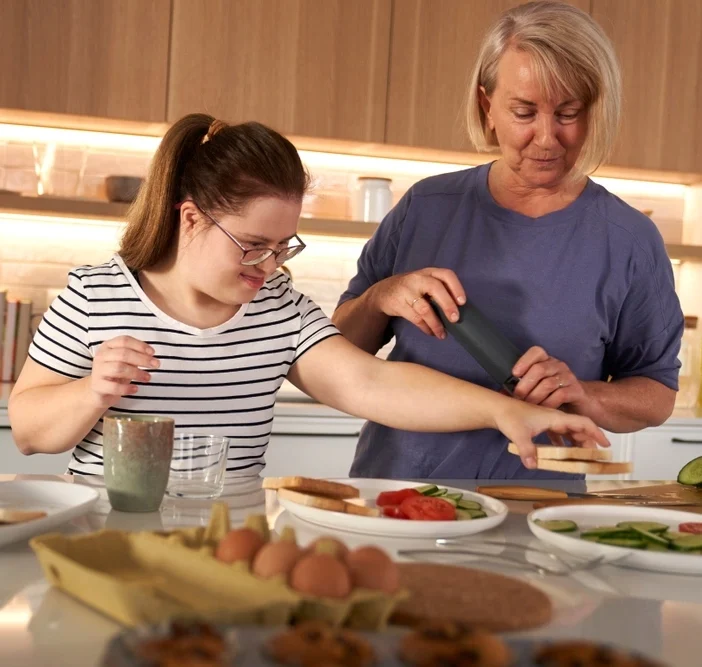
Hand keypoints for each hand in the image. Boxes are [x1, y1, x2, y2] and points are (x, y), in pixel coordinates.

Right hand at [89, 336, 157, 407]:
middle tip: (156, 365)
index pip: (124, 340)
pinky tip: (136, 389)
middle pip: (123, 354)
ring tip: (148, 377)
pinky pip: (114, 387)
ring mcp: (98, 371)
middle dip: (142, 359)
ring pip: (119, 368)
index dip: (140, 345)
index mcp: (108, 346)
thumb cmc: (115, 373)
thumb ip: (135, 356)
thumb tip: (151, 356)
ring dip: (137, 373)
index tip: (153, 353)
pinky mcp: (98, 386)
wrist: (98, 391)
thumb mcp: (125, 361)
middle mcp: (101, 356)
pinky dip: (126, 388)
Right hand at [371, 268, 465, 337]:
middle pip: (435, 288)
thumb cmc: (411, 289)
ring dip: (436, 324)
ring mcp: (407, 291)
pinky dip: (425, 327)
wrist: (383, 292)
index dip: (456, 288)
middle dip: (447, 305)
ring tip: (442, 334)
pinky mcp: (399, 304)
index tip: (462, 302)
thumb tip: (458, 310)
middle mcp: (418, 279)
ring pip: (425, 308)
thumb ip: (439, 290)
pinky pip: (415, 318)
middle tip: (455, 320)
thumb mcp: (424, 283)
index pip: (446, 275)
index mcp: (429, 272)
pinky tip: (430, 332)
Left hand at [493, 399, 609, 469]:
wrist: (496, 408)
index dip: (596, 433)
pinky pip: (557, 434)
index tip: (606, 444)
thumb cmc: (508, 416)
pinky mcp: (540, 424)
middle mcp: (554, 417)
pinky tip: (562, 453)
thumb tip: (532, 465)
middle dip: (588, 442)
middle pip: (578, 429)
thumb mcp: (519, 434)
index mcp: (555, 417)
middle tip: (594, 458)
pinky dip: (563, 443)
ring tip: (582, 457)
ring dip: (576, 443)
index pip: (582, 422)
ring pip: (568, 431)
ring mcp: (547, 420)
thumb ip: (527, 449)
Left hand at [512, 346, 585, 408]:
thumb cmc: (553, 395)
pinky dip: (548, 403)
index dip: (524, 361)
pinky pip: (561, 395)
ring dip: (535, 396)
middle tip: (518, 397)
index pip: (536, 352)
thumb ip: (521, 388)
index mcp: (546, 361)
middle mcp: (558, 366)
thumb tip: (501, 394)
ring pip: (548, 383)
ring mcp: (568, 377)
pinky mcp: (576, 390)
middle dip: (525, 384)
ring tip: (528, 405)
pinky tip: (542, 410)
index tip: (515, 373)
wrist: (580, 403)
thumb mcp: (536, 388)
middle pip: (539, 369)